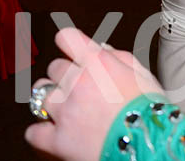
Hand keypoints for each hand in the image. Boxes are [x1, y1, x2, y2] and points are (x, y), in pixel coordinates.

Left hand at [24, 28, 163, 160]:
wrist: (148, 146)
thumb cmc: (150, 111)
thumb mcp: (141, 74)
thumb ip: (118, 57)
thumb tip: (101, 49)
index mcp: (97, 63)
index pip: (67, 38)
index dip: (70, 44)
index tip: (72, 50)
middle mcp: (76, 82)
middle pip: (54, 67)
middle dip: (65, 75)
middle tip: (79, 86)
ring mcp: (64, 111)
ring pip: (40, 95)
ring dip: (50, 100)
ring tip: (65, 108)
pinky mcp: (56, 139)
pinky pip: (34, 131)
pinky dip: (42, 132)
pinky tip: (55, 131)